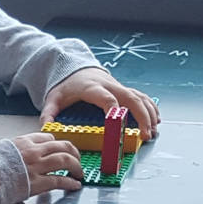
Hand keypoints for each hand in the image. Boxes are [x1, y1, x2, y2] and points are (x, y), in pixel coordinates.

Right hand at [12, 131, 83, 196]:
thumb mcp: (1, 149)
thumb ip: (15, 150)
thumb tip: (19, 155)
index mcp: (24, 142)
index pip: (48, 138)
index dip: (58, 145)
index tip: (61, 151)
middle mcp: (33, 151)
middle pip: (62, 147)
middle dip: (74, 153)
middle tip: (77, 160)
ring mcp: (36, 167)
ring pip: (65, 160)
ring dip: (76, 166)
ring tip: (79, 173)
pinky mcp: (36, 183)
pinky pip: (59, 180)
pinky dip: (70, 183)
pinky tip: (75, 185)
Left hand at [40, 66, 160, 139]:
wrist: (75, 69)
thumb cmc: (66, 86)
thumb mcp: (53, 98)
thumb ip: (49, 113)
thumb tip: (45, 129)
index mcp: (91, 88)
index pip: (106, 98)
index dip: (114, 110)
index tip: (119, 124)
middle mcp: (109, 85)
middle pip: (130, 98)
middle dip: (141, 116)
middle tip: (146, 134)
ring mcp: (119, 86)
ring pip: (139, 96)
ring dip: (149, 113)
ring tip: (154, 131)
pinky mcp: (124, 88)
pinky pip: (141, 96)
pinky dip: (150, 106)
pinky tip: (157, 119)